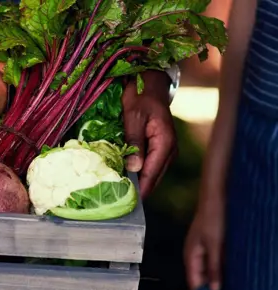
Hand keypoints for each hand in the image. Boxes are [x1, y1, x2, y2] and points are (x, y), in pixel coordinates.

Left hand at [122, 70, 176, 197]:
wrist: (150, 84)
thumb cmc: (141, 97)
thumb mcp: (134, 118)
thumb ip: (134, 143)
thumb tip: (134, 169)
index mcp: (165, 143)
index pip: (152, 174)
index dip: (140, 190)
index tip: (128, 203)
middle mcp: (170, 150)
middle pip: (154, 178)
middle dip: (138, 191)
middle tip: (119, 204)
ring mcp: (166, 151)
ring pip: (152, 175)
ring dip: (139, 184)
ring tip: (121, 196)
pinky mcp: (159, 149)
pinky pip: (150, 167)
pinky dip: (139, 175)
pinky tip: (126, 180)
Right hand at [184, 197, 224, 289]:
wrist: (218, 195)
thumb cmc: (213, 218)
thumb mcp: (216, 245)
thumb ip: (215, 268)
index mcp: (191, 256)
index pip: (194, 283)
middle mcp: (196, 254)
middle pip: (203, 278)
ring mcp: (206, 249)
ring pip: (212, 270)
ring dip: (221, 279)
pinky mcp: (215, 244)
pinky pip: (219, 261)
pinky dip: (225, 269)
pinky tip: (236, 274)